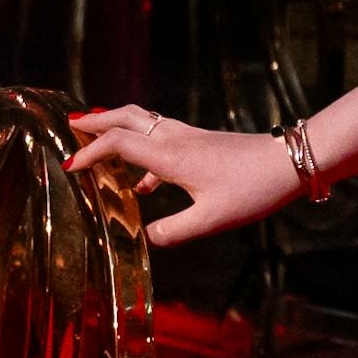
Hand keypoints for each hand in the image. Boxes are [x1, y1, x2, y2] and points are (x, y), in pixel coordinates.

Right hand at [65, 106, 307, 244]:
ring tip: (96, 144)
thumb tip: (146, 238)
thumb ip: (174, 231)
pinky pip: (160, 138)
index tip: (69, 167)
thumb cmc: (251, 190)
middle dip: (95, 121)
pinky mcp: (200, 142)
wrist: (288, 162)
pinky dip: (142, 150)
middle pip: (125, 118)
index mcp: (170, 156)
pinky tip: (142, 184)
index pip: (117, 143)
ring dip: (117, 129)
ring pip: (143, 122)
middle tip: (69, 127)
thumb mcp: (210, 220)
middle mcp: (174, 139)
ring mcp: (188, 137)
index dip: (89, 152)